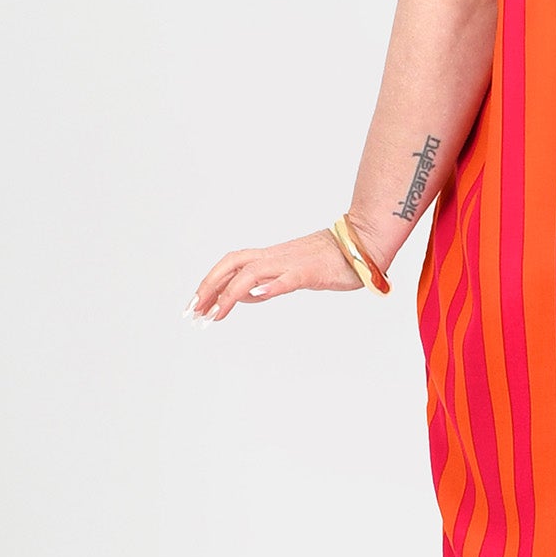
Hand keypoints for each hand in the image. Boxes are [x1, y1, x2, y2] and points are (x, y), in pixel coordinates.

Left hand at [186, 227, 367, 321]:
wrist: (363, 242)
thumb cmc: (334, 258)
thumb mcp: (295, 273)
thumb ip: (271, 282)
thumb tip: (250, 295)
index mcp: (271, 257)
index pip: (231, 265)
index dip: (210, 281)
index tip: (194, 303)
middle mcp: (275, 257)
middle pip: (232, 263)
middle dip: (208, 286)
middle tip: (192, 311)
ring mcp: (291, 263)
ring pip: (252, 273)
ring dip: (229, 293)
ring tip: (214, 314)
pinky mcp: (310, 272)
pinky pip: (287, 279)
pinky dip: (271, 287)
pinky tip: (258, 296)